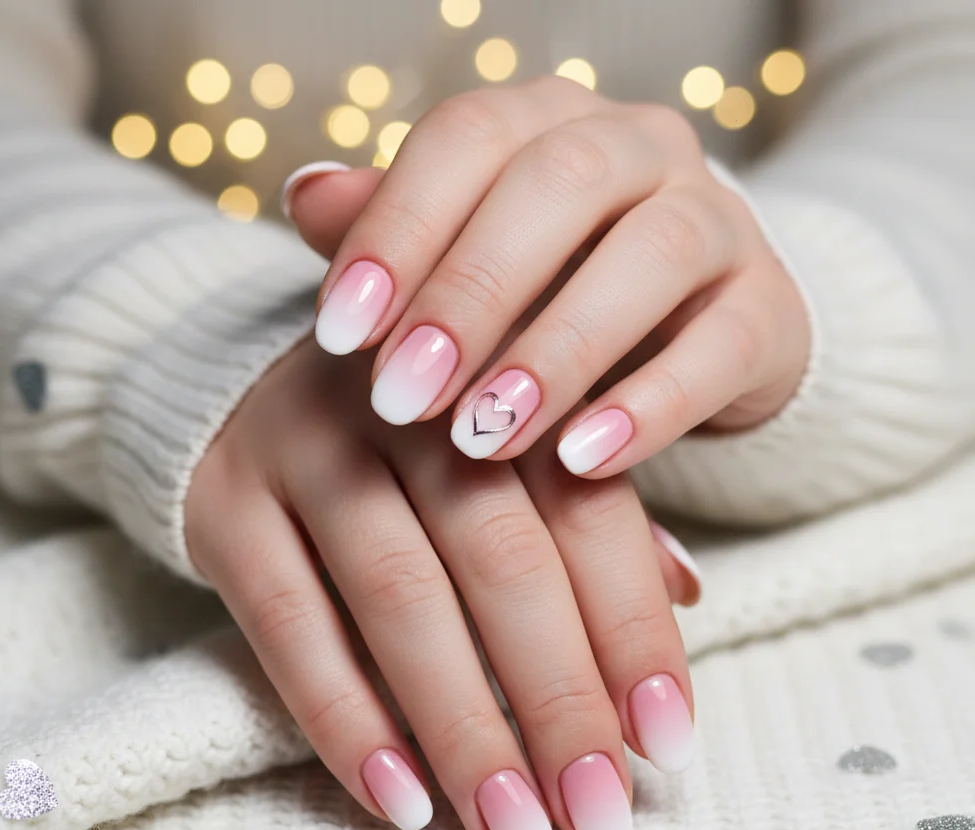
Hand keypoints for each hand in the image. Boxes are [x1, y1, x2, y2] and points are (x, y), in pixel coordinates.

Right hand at [186, 339, 695, 829]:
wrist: (234, 387)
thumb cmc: (407, 439)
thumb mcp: (506, 444)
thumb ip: (588, 511)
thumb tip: (687, 595)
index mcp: (499, 384)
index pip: (585, 512)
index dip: (632, 629)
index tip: (666, 741)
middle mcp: (407, 406)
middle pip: (500, 560)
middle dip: (559, 700)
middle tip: (598, 815)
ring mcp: (306, 450)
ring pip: (400, 600)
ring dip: (465, 730)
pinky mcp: (225, 508)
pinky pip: (288, 628)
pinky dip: (348, 723)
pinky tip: (403, 803)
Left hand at [285, 75, 809, 476]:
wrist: (690, 332)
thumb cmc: (552, 295)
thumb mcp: (469, 261)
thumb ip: (397, 229)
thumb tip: (304, 194)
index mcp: (551, 124)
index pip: (468, 138)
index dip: (399, 228)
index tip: (338, 332)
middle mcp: (640, 150)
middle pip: (558, 183)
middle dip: (470, 294)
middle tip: (402, 396)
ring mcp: (719, 221)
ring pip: (651, 254)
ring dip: (556, 351)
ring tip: (482, 436)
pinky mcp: (769, 310)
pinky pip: (721, 347)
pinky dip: (650, 406)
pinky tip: (581, 461)